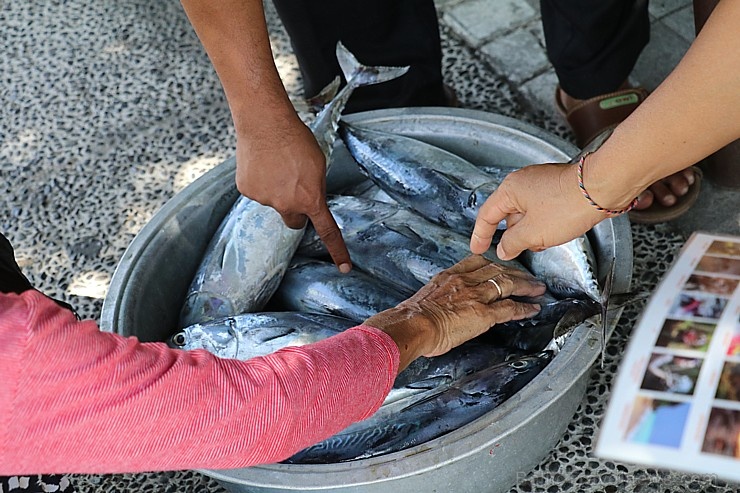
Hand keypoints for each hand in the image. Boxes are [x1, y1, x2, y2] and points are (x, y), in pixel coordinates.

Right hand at [234, 113, 351, 271]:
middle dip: (295, 210)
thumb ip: (316, 188)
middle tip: (293, 187)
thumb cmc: (296, 139)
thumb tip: (309, 199)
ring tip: (275, 163)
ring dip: (276, 189)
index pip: (327, 231)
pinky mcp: (247, 190)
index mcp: (310, 199)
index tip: (344, 268)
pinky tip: (261, 162)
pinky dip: (259, 180)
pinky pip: (257, 191)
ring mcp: (264, 200)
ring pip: (273, 202)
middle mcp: (287, 205)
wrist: (265, 122)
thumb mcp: (318, 165)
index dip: (337, 251)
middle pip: (293, 221)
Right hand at [364, 255, 545, 370]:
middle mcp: (465, 280)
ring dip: (526, 286)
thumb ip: (440, 296)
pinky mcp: (483, 313)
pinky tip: (533, 308)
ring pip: (507, 284)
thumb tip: (442, 305)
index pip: (477, 261)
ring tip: (537, 288)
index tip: (501, 264)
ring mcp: (476, 296)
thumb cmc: (412, 317)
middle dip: (515, 272)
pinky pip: (509, 308)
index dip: (493, 262)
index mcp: (450, 275)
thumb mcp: (426, 298)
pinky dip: (524, 307)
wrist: (412, 325)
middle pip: (497, 269)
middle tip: (528, 276)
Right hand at [469, 163, 604, 260]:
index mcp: (510, 189)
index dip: (480, 236)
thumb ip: (512, 243)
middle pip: (508, 215)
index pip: (487, 215)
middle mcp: (523, 182)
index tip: (478, 248)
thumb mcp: (532, 233)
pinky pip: (543, 209)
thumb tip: (503, 249)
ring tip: (546, 241)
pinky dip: (545, 223)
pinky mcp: (558, 187)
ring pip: (527, 213)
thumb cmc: (568, 205)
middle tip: (516, 252)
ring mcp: (541, 183)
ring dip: (532, 231)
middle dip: (513, 235)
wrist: (603, 188)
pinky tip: (557, 232)